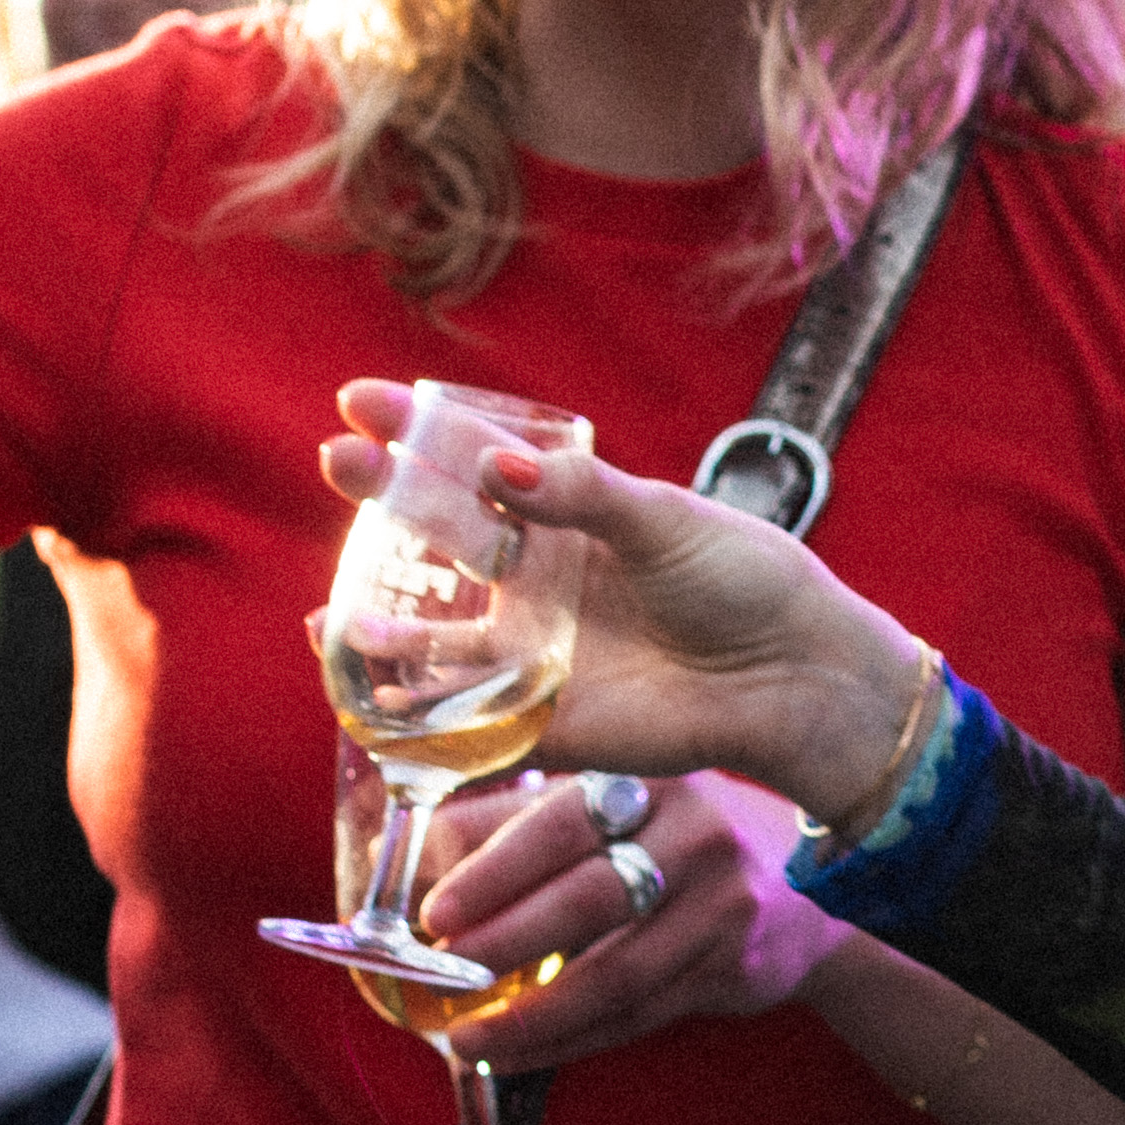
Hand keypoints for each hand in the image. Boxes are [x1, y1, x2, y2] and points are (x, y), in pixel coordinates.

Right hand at [324, 395, 930, 829]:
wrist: (796, 675)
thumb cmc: (745, 583)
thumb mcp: (666, 519)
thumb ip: (584, 495)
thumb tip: (495, 465)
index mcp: (562, 521)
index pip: (470, 468)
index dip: (414, 433)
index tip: (360, 401)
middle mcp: (534, 586)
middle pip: (436, 540)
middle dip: (383, 500)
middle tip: (340, 461)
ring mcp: (532, 654)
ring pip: (430, 641)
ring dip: (375, 627)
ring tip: (328, 611)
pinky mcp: (545, 722)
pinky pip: (463, 723)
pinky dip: (410, 717)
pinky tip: (370, 698)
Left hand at [406, 766, 836, 1066]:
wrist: (800, 898)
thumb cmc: (673, 845)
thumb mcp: (608, 808)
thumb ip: (513, 822)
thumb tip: (410, 855)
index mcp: (649, 781)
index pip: (559, 822)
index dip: (493, 869)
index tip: (434, 912)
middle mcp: (696, 835)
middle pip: (588, 899)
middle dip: (504, 944)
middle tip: (442, 976)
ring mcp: (724, 904)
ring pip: (614, 974)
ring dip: (534, 1015)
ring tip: (470, 1038)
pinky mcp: (736, 966)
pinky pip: (639, 1015)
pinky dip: (571, 1040)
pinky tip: (520, 1052)